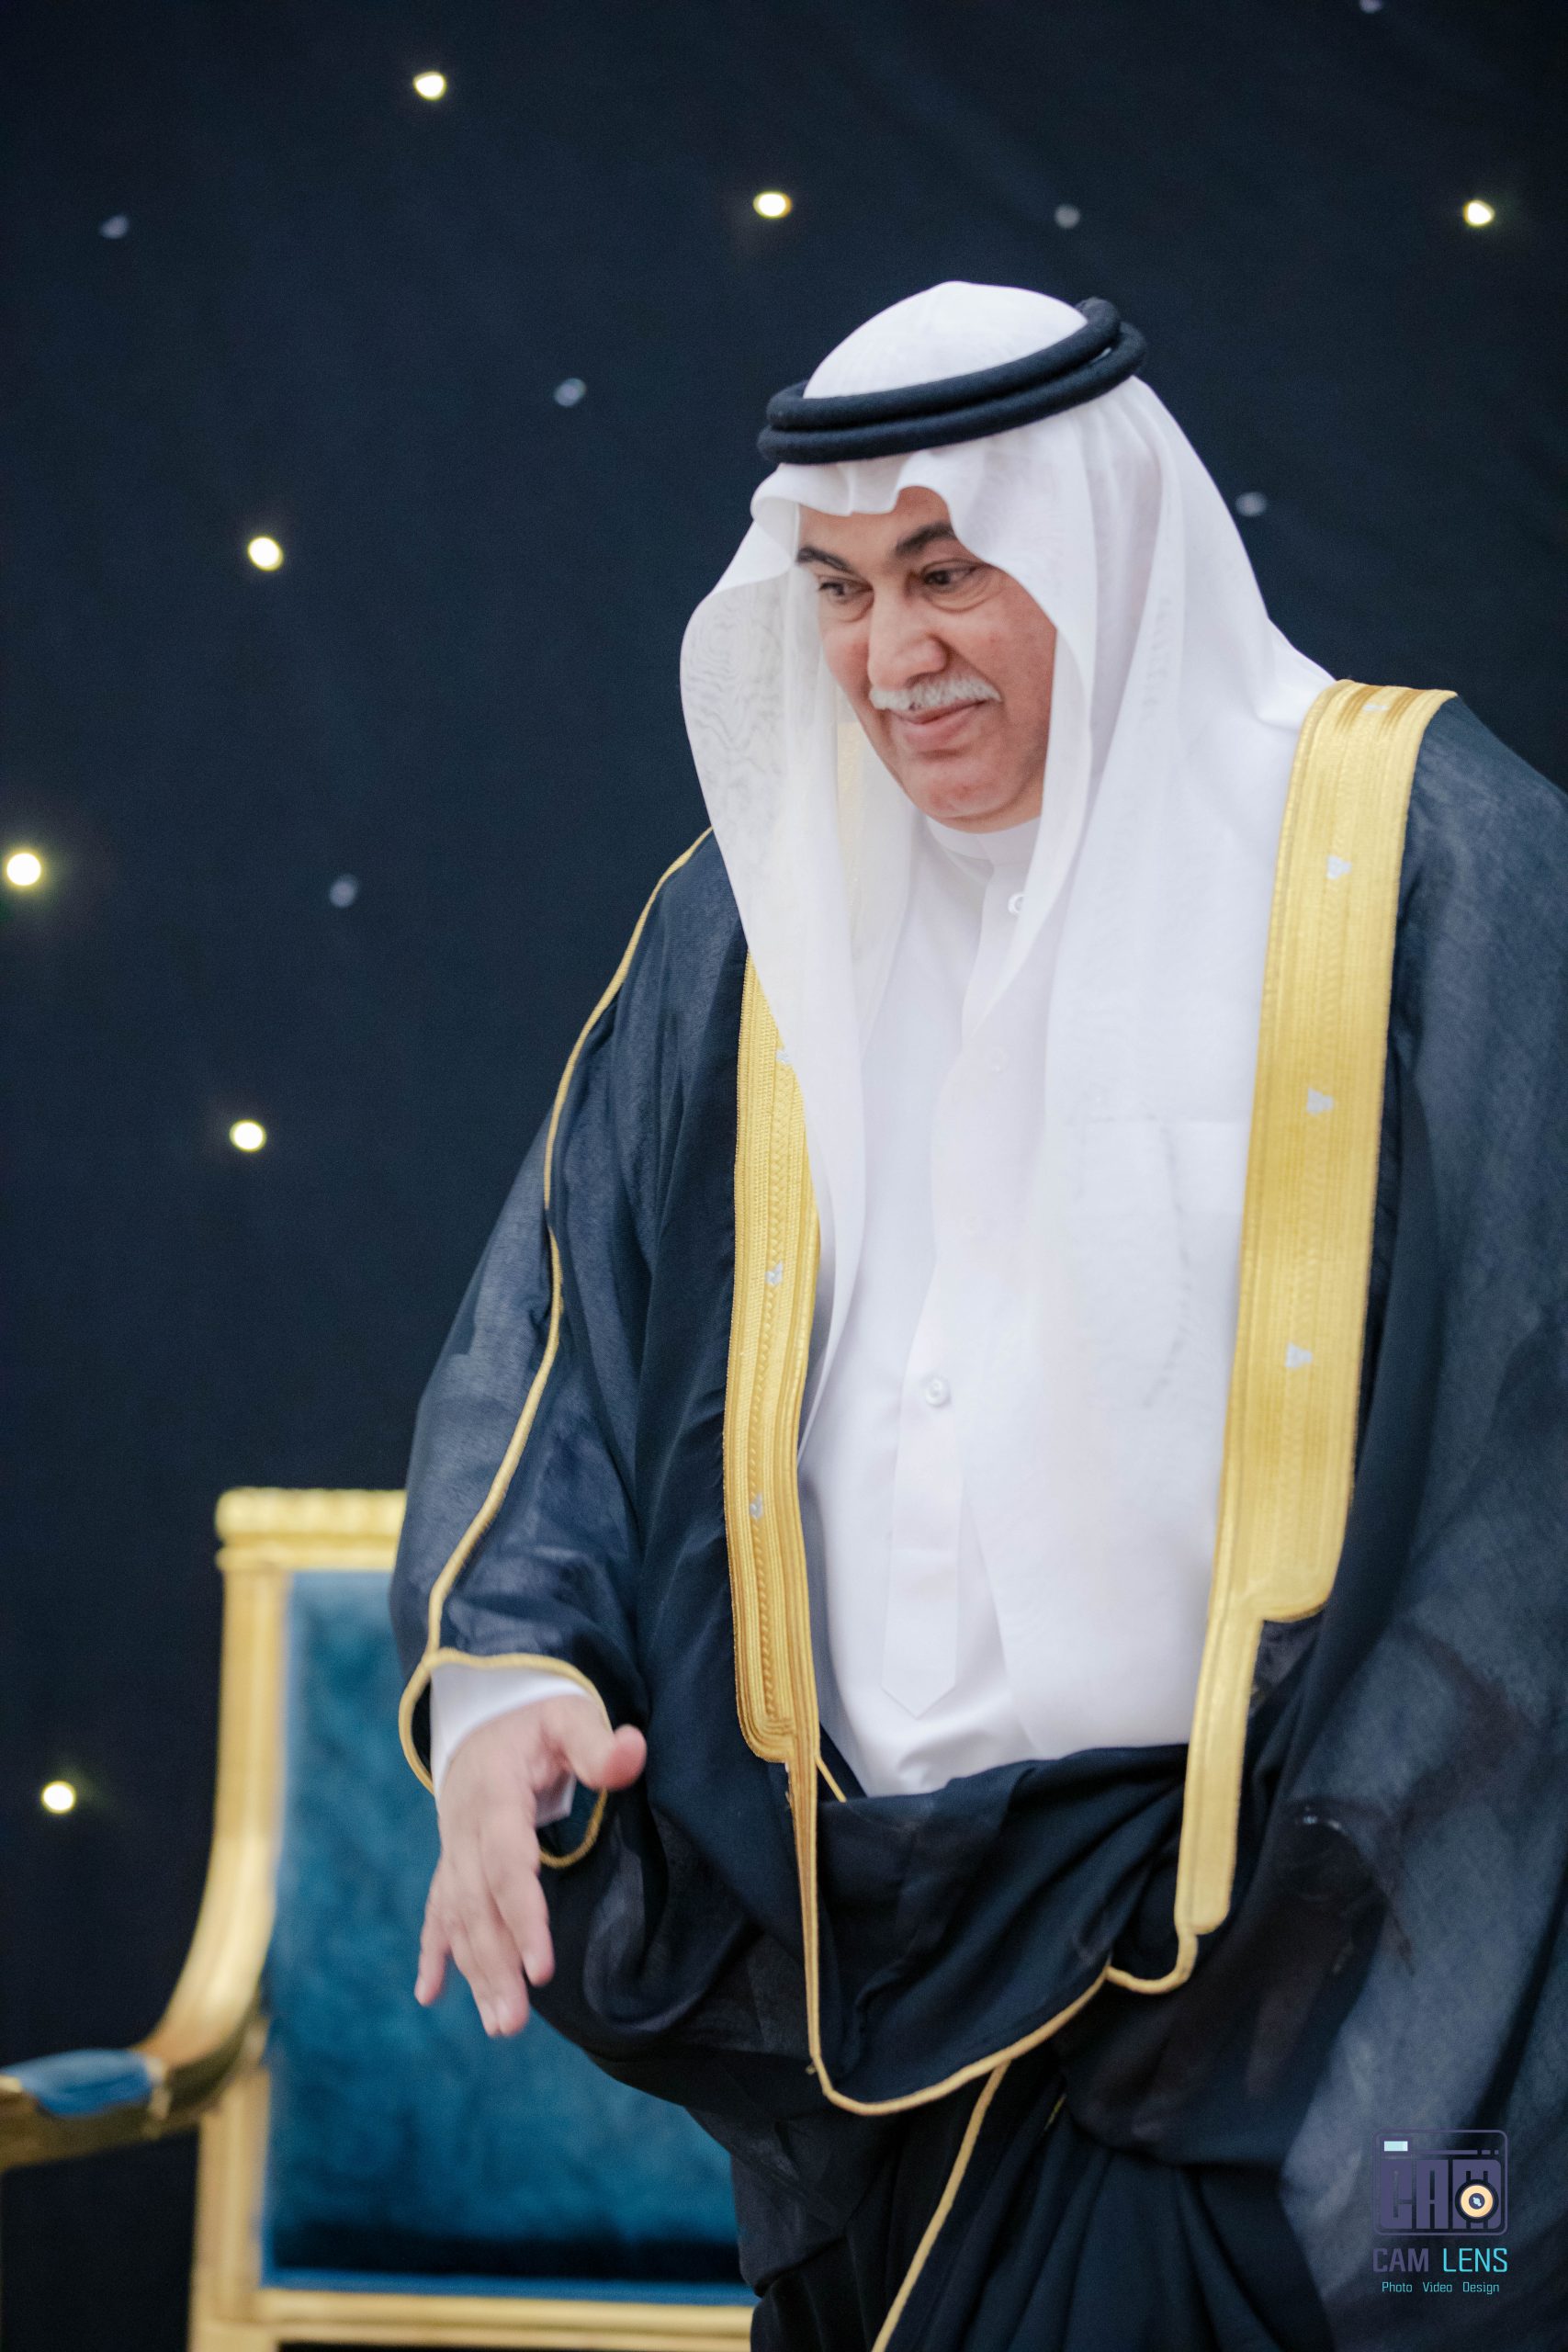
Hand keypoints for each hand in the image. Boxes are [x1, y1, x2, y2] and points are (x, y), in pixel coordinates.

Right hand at [415, 1693, 645, 2036]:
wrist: (485, 1707)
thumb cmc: (538, 1715)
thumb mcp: (571, 1715)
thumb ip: (599, 1741)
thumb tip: (633, 1751)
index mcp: (494, 1794)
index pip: (506, 1863)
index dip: (522, 1914)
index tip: (542, 1966)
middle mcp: (464, 1828)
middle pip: (477, 1903)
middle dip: (494, 1964)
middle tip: (512, 2023)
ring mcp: (453, 1846)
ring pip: (458, 1916)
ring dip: (474, 1971)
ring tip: (499, 2024)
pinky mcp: (452, 1858)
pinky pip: (438, 1910)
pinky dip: (434, 1952)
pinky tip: (428, 1994)